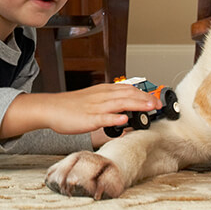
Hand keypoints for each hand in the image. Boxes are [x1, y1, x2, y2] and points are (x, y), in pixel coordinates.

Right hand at [0, 83, 154, 139]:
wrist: (51, 108)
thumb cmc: (72, 106)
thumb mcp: (94, 100)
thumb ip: (110, 103)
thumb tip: (126, 110)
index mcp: (104, 91)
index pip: (128, 89)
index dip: (144, 94)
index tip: (157, 99)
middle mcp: (102, 97)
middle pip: (127, 95)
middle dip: (145, 99)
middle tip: (159, 104)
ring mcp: (95, 107)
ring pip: (119, 104)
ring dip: (136, 105)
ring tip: (149, 108)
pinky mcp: (88, 118)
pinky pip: (103, 118)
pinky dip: (114, 118)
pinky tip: (124, 120)